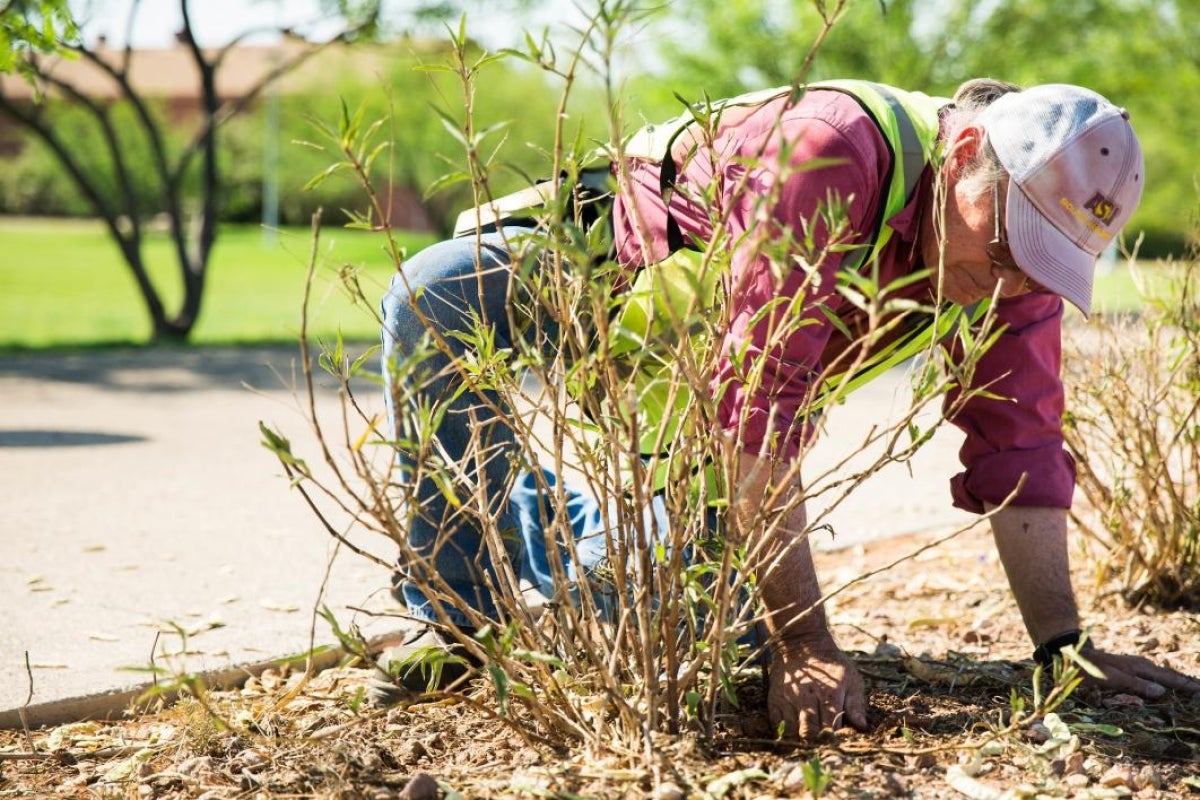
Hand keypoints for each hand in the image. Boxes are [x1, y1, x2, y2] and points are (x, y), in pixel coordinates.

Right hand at [767, 639, 867, 740]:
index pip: (831, 729)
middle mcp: (806, 698)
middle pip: (809, 733)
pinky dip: (786, 732)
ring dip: (800, 740)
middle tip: (822, 746)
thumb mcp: (851, 678)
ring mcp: (788, 699)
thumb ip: (856, 704)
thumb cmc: (831, 664)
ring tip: (808, 741)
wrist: (801, 644)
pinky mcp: (774, 700)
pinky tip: (795, 731)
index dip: (834, 741)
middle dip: (816, 744)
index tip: (838, 745)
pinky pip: (777, 725)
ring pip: (791, 732)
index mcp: (829, 694)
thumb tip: (861, 726)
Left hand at [1069, 646, 1199, 698]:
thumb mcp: (1111, 678)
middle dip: (1187, 684)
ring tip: (1192, 691)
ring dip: (1178, 683)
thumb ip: (1136, 684)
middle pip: (1170, 676)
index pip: (1170, 679)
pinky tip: (1169, 687)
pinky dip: (1166, 682)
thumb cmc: (1090, 669)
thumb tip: (1162, 692)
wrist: (1073, 653)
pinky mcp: (1131, 669)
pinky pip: (1154, 676)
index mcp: (1140, 668)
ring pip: (1163, 676)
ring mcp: (1137, 666)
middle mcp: (1142, 665)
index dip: (1186, 686)